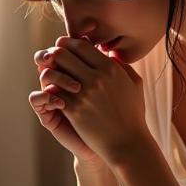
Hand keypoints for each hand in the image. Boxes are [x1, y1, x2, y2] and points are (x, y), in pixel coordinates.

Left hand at [39, 36, 149, 167]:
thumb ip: (122, 65)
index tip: (63, 45)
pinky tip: (53, 91)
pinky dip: (51, 90)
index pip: (81, 45)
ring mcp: (84, 94)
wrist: (127, 143)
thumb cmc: (132, 114)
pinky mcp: (74, 110)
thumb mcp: (134, 84)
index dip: (68, 42)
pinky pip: (54, 92)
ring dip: (51, 71)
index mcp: (111, 68)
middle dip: (55, 53)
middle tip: (51, 57)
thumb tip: (109, 53)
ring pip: (55, 72)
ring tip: (50, 72)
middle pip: (64, 54)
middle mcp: (97, 78)